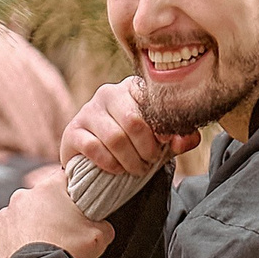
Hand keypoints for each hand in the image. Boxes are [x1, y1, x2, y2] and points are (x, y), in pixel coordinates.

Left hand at [0, 181, 112, 257]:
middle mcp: (22, 197)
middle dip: (49, 213)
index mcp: (48, 189)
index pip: (64, 179)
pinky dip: (15, 244)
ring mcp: (4, 217)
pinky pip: (6, 236)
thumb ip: (102, 223)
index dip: (72, 192)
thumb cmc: (69, 254)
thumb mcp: (100, 236)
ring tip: (42, 250)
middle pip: (40, 200)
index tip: (77, 206)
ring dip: (30, 229)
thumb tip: (102, 225)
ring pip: (21, 218)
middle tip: (62, 234)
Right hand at [63, 81, 197, 180]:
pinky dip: (110, 163)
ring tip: (137, 169)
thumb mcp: (161, 141)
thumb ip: (180, 138)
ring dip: (130, 160)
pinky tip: (117, 169)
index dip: (162, 126)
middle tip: (150, 161)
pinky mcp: (73, 131)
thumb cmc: (135, 145)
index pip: (151, 101)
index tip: (165, 142)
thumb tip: (185, 138)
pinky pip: (94, 148)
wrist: (97, 162)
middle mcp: (108, 93)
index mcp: (133, 88)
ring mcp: (88, 111)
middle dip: (146, 148)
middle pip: (133, 122)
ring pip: (114, 137)